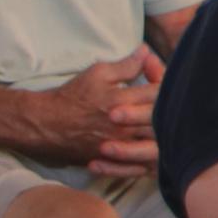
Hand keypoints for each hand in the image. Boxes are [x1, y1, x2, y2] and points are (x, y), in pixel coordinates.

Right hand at [22, 48, 160, 170]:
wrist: (46, 124)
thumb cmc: (71, 96)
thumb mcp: (97, 73)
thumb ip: (126, 65)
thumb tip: (146, 51)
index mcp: (122, 101)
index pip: (159, 92)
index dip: (165, 83)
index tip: (159, 79)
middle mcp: (124, 126)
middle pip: (162, 120)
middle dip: (171, 109)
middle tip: (168, 102)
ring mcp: (120, 146)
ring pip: (155, 145)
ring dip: (165, 136)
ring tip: (165, 126)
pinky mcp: (113, 160)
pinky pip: (140, 165)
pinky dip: (150, 159)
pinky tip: (154, 149)